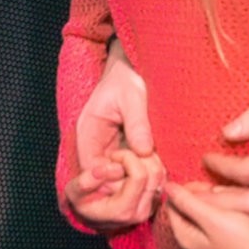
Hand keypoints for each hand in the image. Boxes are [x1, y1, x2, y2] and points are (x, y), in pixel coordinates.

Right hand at [65, 147, 165, 232]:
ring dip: (145, 158)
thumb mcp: (73, 190)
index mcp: (122, 212)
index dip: (127, 158)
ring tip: (124, 158)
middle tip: (119, 154)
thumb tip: (115, 170)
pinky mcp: (155, 200)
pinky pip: (162, 174)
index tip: (111, 156)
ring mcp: (149, 207)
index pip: (139, 176)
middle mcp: (140, 213)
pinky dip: (151, 162)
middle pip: (154, 173)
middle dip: (138, 155)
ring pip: (160, 172)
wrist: (87, 208)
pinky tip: (133, 162)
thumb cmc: (81, 197)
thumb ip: (87, 181)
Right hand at [76, 39, 155, 186]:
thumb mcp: (133, 95)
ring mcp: (111, 150)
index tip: (132, 169)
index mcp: (89, 132)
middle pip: (105, 180)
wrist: (131, 68)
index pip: (91, 169)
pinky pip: (132, 171)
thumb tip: (144, 151)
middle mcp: (97, 146)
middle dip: (128, 181)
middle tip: (151, 169)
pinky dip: (146, 172)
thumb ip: (137, 122)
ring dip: (139, 179)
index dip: (110, 177)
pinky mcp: (125, 151)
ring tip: (157, 165)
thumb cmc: (128, 77)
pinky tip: (160, 163)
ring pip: (120, 180)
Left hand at [165, 181, 248, 248]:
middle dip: (195, 195)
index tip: (200, 181)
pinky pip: (211, 219)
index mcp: (184, 238)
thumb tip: (167, 187)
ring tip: (223, 192)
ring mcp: (205, 244)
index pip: (172, 206)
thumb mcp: (213, 217)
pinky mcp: (220, 242)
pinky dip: (216, 209)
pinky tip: (229, 204)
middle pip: (185, 211)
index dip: (182, 190)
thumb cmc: (243, 237)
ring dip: (207, 200)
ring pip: (199, 214)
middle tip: (213, 185)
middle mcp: (190, 244)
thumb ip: (188, 202)